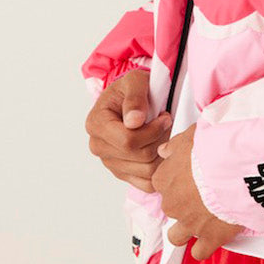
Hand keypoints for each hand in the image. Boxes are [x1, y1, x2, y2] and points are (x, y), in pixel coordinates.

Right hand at [85, 69, 171, 191]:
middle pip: (138, 157)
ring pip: (146, 171)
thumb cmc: (133, 88)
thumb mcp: (134, 80)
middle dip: (159, 140)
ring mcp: (109, 161)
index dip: (152, 131)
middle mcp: (98, 146)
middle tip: (167, 123)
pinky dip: (159, 170)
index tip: (165, 116)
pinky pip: (146, 183)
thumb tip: (134, 121)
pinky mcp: (122, 172)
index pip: (127, 140)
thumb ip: (135, 97)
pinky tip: (162, 150)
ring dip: (162, 153)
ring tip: (164, 134)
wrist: (132, 96)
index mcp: (96, 123)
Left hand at [153, 124, 245, 259]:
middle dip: (184, 203)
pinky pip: (199, 251)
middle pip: (171, 207)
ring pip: (176, 235)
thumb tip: (164, 151)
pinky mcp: (209, 237)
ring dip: (187, 229)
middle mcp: (172, 203)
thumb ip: (175, 145)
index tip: (190, 176)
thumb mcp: (192, 136)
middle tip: (204, 193)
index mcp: (165, 178)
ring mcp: (189, 223)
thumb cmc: (216, 147)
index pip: (161, 182)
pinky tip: (212, 237)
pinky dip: (204, 246)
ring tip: (204, 219)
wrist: (238, 168)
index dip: (177, 179)